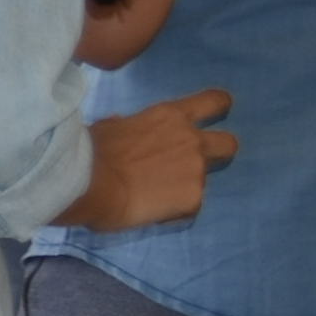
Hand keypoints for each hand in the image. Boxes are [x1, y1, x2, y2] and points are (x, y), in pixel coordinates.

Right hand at [60, 89, 235, 231]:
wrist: (86, 183)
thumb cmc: (88, 151)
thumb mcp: (110, 127)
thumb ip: (129, 127)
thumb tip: (123, 127)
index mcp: (171, 116)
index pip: (214, 102)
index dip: (218, 109)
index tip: (213, 117)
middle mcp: (192, 140)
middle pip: (229, 144)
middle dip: (218, 154)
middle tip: (192, 165)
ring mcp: (196, 170)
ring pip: (203, 181)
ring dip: (185, 187)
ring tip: (156, 198)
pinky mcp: (193, 199)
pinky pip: (188, 208)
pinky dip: (173, 212)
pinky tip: (150, 214)